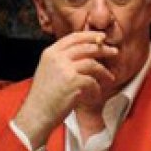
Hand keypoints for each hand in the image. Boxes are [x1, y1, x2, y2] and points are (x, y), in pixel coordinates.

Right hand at [14, 31, 117, 146]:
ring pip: (93, 64)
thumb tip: (85, 53)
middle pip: (86, 47)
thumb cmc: (44, 97)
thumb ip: (62, 60)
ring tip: (110, 78)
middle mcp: (57, 58)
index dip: (90, 36)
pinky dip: (96, 89)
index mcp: (50, 53)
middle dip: (103, 49)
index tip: (102, 37)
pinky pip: (92, 82)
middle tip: (114, 52)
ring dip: (104, 72)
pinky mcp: (73, 82)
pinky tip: (95, 95)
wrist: (36, 114)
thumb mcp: (48, 70)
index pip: (73, 37)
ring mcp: (65, 69)